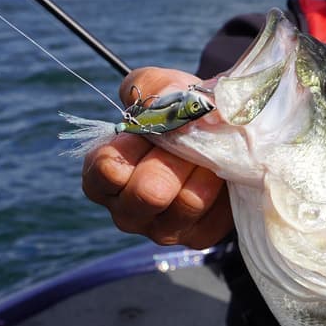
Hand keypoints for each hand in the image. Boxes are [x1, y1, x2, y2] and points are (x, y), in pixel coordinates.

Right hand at [81, 67, 233, 248]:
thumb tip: (165, 102)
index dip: (134, 145)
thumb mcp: (161, 88)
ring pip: (186, 202)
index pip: (106, 170)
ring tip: (209, 152)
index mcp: (102, 176)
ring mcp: (161, 229)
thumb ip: (151, 87)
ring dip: (204, 168)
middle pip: (148, 192)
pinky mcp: (198, 237)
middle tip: (190, 139)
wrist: (220, 132)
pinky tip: (221, 174)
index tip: (152, 128)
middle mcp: (126, 210)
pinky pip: (215, 214)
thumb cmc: (179, 111)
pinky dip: (223, 187)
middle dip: (175, 158)